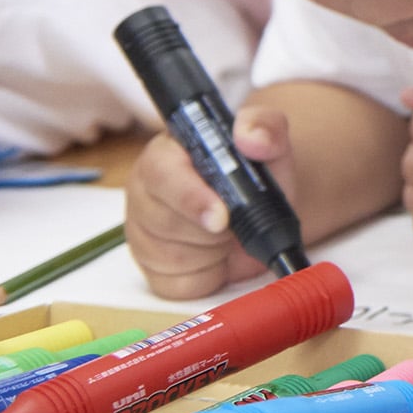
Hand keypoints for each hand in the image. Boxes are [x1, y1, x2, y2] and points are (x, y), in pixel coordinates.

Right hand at [123, 108, 287, 300]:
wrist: (262, 208)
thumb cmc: (256, 172)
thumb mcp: (270, 143)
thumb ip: (265, 128)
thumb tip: (251, 138)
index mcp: (166, 153)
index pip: (162, 175)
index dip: (191, 199)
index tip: (222, 218)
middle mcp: (144, 191)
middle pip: (166, 223)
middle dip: (212, 230)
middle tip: (235, 221)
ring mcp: (142, 231)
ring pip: (172, 257)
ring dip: (213, 252)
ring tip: (227, 234)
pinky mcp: (150, 267)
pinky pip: (176, 284)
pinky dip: (207, 276)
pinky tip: (217, 256)